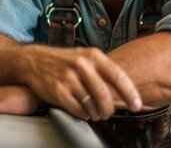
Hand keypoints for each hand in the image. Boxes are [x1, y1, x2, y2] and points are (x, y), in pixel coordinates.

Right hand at [21, 45, 140, 120]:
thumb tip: (123, 91)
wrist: (33, 60)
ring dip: (96, 113)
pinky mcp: (58, 91)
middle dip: (109, 109)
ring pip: (91, 105)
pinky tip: (82, 110)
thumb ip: (102, 70)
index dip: (130, 93)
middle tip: (108, 113)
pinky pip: (78, 110)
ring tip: (94, 112)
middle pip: (104, 95)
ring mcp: (68, 78)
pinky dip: (83, 114)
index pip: (118, 76)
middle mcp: (81, 65)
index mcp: (92, 55)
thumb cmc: (63, 60)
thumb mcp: (84, 56)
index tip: (137, 105)